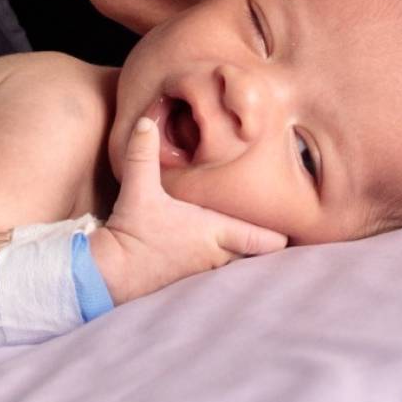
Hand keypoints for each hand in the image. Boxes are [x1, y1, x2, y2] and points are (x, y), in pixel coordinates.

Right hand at [87, 117, 287, 304]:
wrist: (111, 273)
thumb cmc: (132, 232)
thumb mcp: (138, 188)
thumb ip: (143, 153)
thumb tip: (145, 121)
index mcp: (215, 231)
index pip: (266, 240)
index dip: (282, 232)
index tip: (290, 218)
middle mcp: (217, 254)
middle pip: (258, 253)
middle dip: (266, 239)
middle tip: (274, 221)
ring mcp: (204, 271)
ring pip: (238, 261)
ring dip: (243, 249)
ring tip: (247, 230)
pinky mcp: (189, 280)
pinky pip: (218, 269)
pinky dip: (223, 259)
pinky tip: (215, 247)